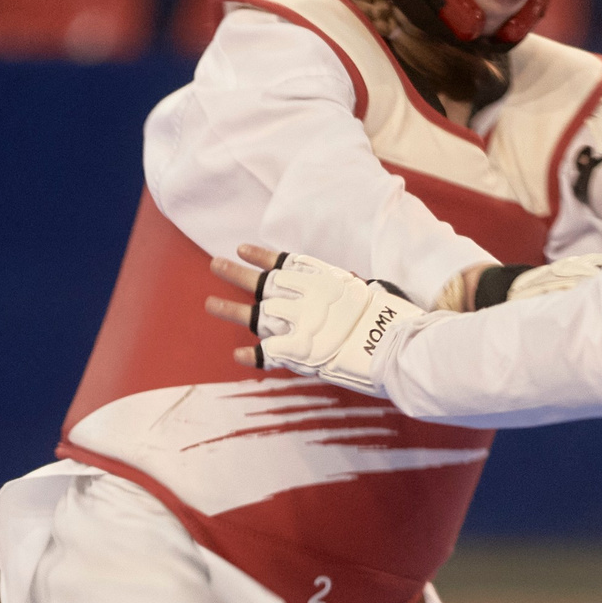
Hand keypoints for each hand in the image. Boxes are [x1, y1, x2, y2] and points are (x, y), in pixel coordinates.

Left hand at [204, 244, 423, 394]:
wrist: (391, 344)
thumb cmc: (389, 318)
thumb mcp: (369, 290)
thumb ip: (349, 289)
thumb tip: (356, 287)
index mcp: (322, 279)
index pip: (284, 262)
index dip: (261, 255)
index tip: (242, 248)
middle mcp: (304, 297)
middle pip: (262, 283)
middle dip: (236, 274)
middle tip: (216, 264)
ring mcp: (297, 323)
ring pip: (254, 314)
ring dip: (230, 309)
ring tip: (210, 304)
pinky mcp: (295, 351)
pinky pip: (265, 352)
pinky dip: (251, 354)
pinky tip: (238, 353)